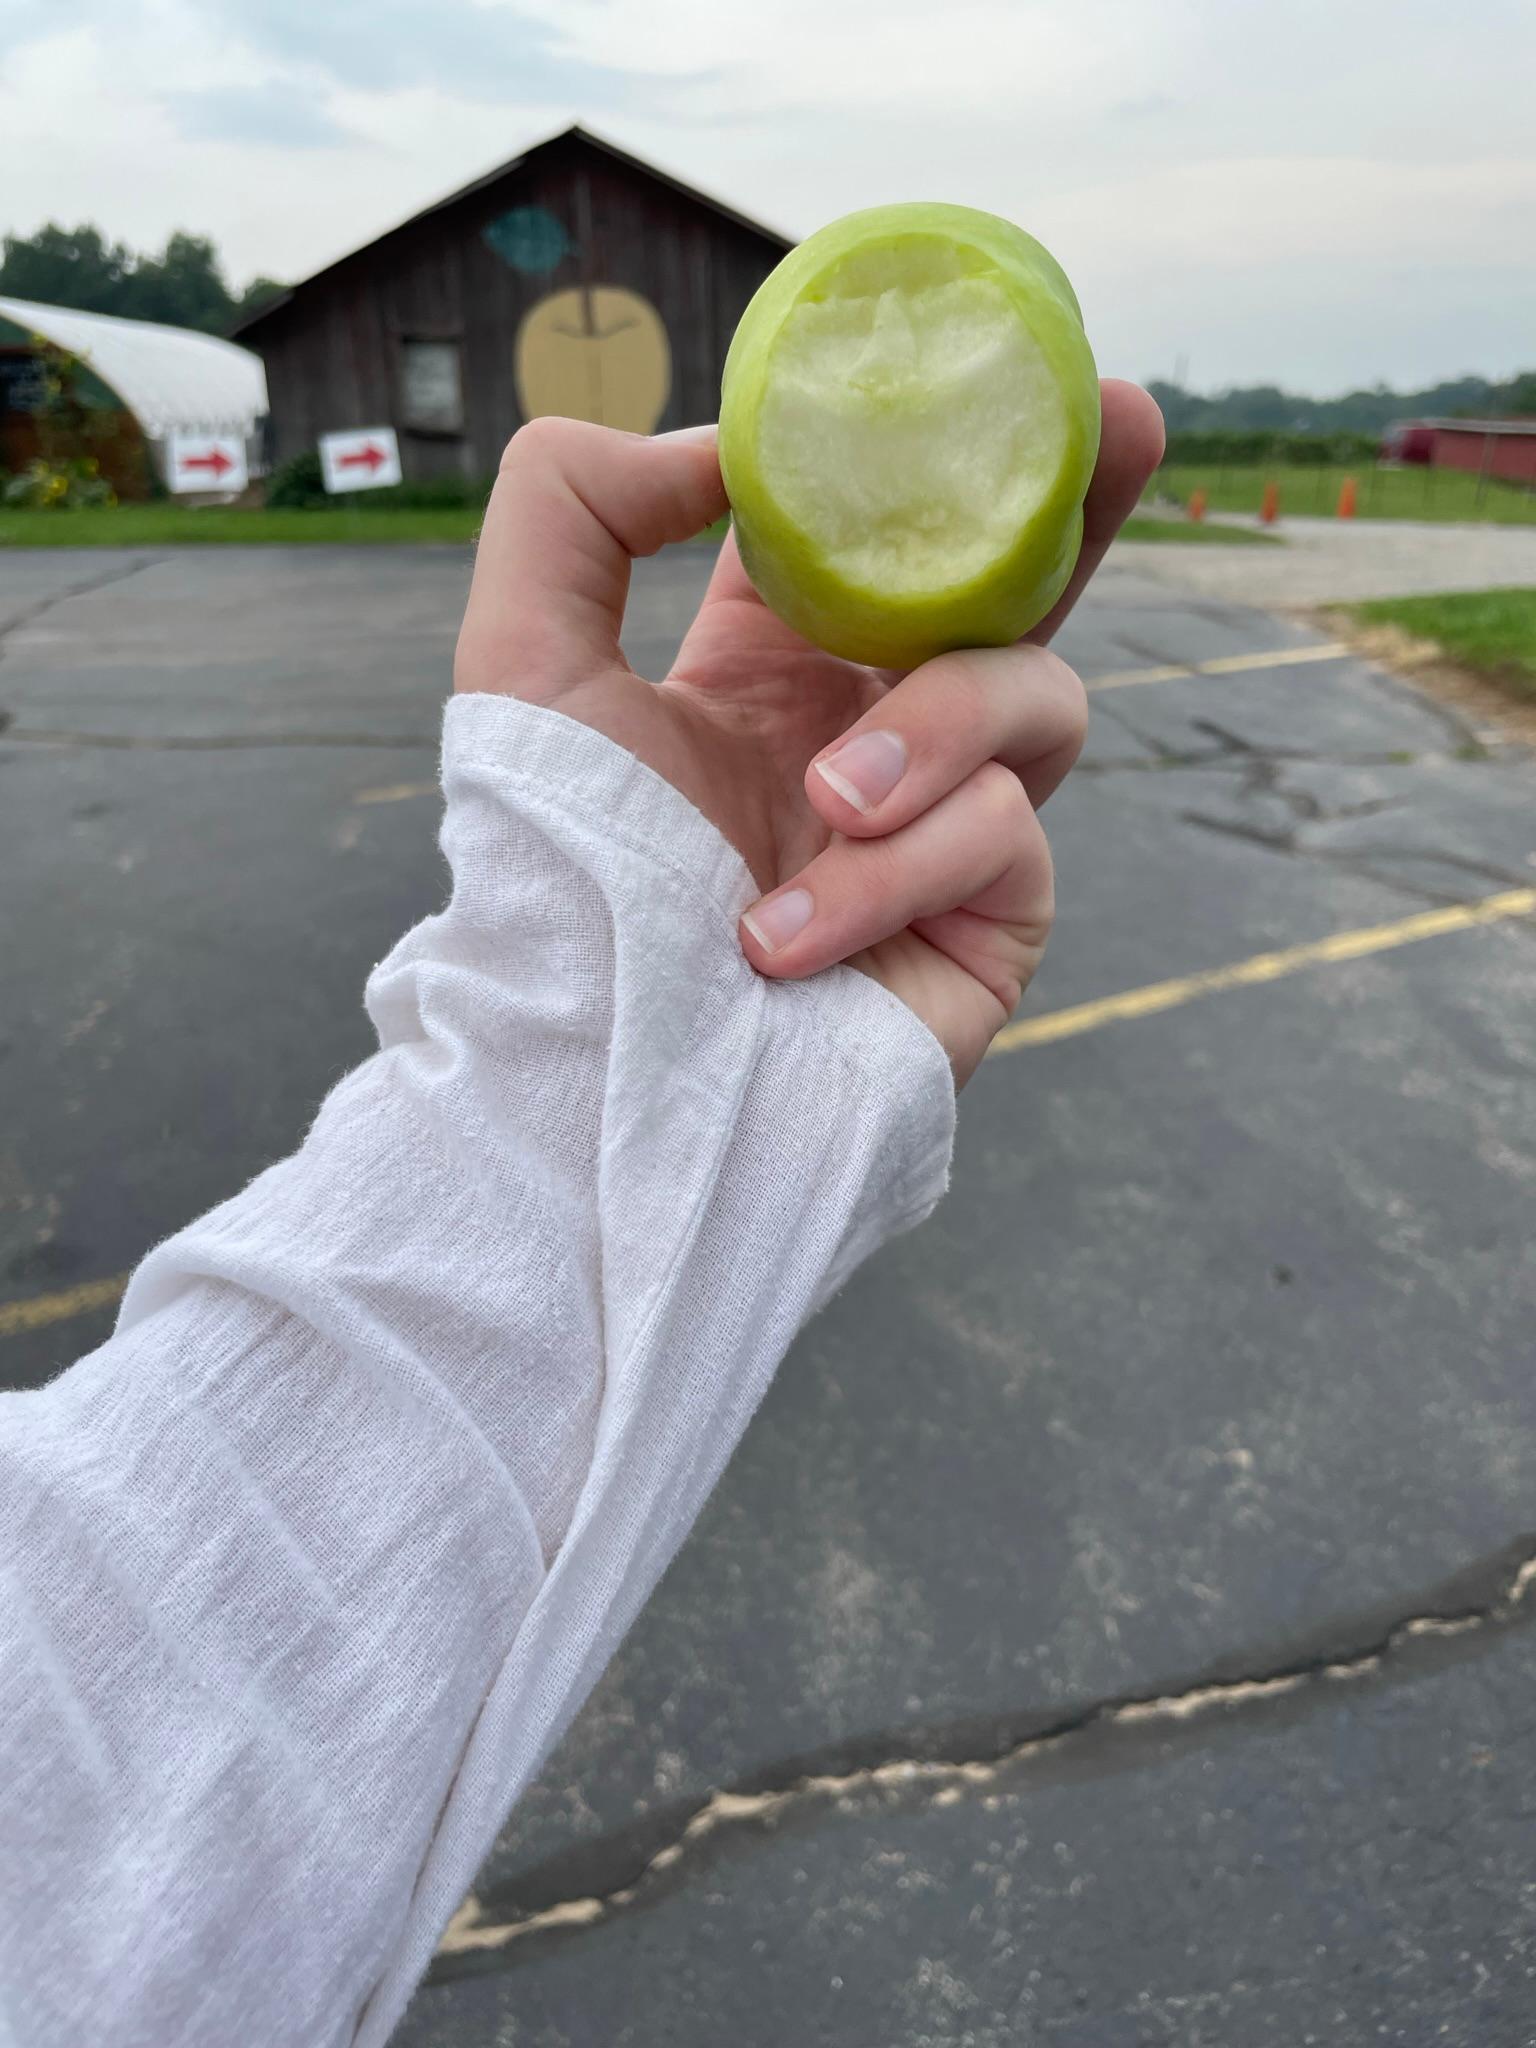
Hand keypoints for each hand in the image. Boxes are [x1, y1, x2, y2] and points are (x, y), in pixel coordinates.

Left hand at [454, 385, 1164, 1084]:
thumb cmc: (558, 877)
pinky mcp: (994, 923)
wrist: (591, 1067)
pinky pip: (1005, 837)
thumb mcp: (519, 663)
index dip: (946, 453)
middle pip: (1024, 592)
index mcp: (781, 667)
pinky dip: (896, 871)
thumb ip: (573, 505)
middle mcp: (880, 735)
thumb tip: (720, 446)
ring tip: (822, 800)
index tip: (993, 364)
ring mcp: (947, 830)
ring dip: (932, 731)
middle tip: (1135, 414)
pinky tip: (786, 937)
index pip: (890, 537)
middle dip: (1088, 504)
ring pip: (1038, 699)